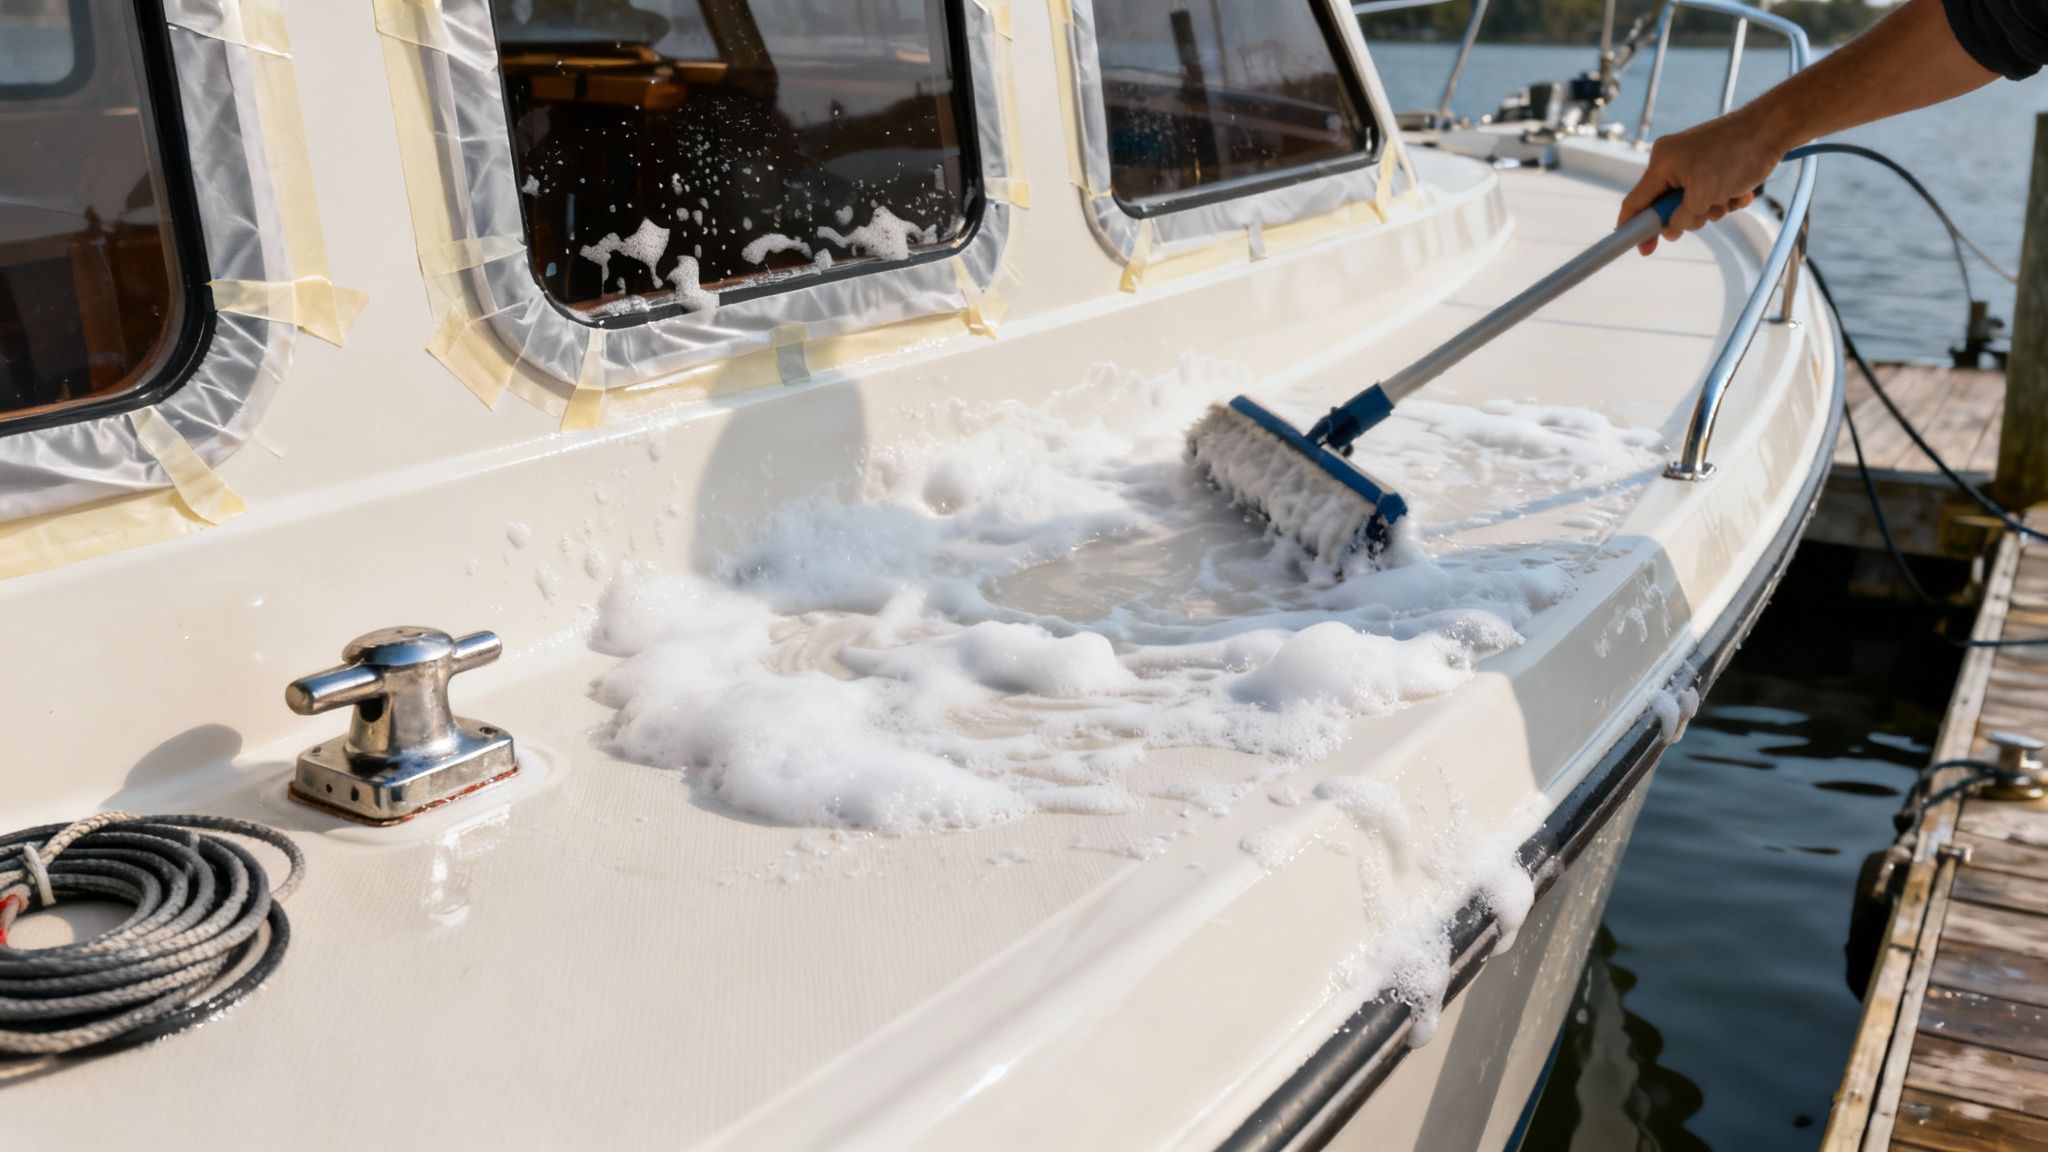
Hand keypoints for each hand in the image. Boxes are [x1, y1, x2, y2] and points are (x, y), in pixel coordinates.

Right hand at [1618, 106, 1792, 254]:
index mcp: (1662, 163)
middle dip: (1689, 215)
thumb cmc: (1737, 155)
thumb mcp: (1703, 195)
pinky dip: (1725, 198)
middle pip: (1667, 206)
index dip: (1634, 228)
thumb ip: (1680, 218)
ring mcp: (1694, 162)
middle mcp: (1673, 161)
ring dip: (1712, 207)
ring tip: (1730, 196)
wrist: (1773, 128)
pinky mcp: (1713, 165)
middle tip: (1706, 212)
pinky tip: (1741, 192)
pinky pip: (1710, 193)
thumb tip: (1670, 230)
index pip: (1636, 201)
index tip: (1642, 248)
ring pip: (1692, 203)